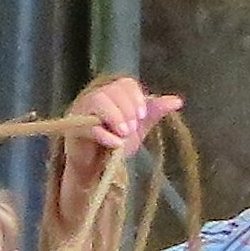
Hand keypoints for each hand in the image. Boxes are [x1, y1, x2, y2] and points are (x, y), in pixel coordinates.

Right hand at [66, 75, 181, 155]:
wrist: (96, 167)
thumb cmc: (116, 143)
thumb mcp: (139, 128)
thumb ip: (153, 113)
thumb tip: (177, 101)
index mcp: (112, 93)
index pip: (125, 83)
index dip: (136, 97)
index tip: (142, 115)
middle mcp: (95, 97)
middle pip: (111, 90)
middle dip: (127, 108)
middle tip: (133, 128)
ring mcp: (81, 110)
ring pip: (98, 101)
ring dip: (115, 116)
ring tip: (125, 133)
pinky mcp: (72, 128)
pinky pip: (87, 124)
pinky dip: (104, 134)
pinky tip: (115, 143)